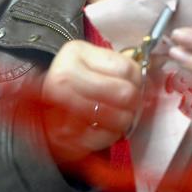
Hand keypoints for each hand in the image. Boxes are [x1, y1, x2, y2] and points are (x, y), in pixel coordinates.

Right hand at [41, 40, 140, 163]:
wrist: (40, 105)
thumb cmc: (76, 81)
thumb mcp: (94, 61)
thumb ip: (123, 67)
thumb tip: (151, 86)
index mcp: (75, 54)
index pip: (128, 69)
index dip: (138, 79)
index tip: (134, 84)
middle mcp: (63, 79)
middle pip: (124, 93)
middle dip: (134, 101)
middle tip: (130, 104)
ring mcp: (60, 110)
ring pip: (118, 117)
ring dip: (125, 120)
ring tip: (120, 116)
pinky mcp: (63, 137)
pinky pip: (105, 138)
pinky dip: (111, 135)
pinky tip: (106, 128)